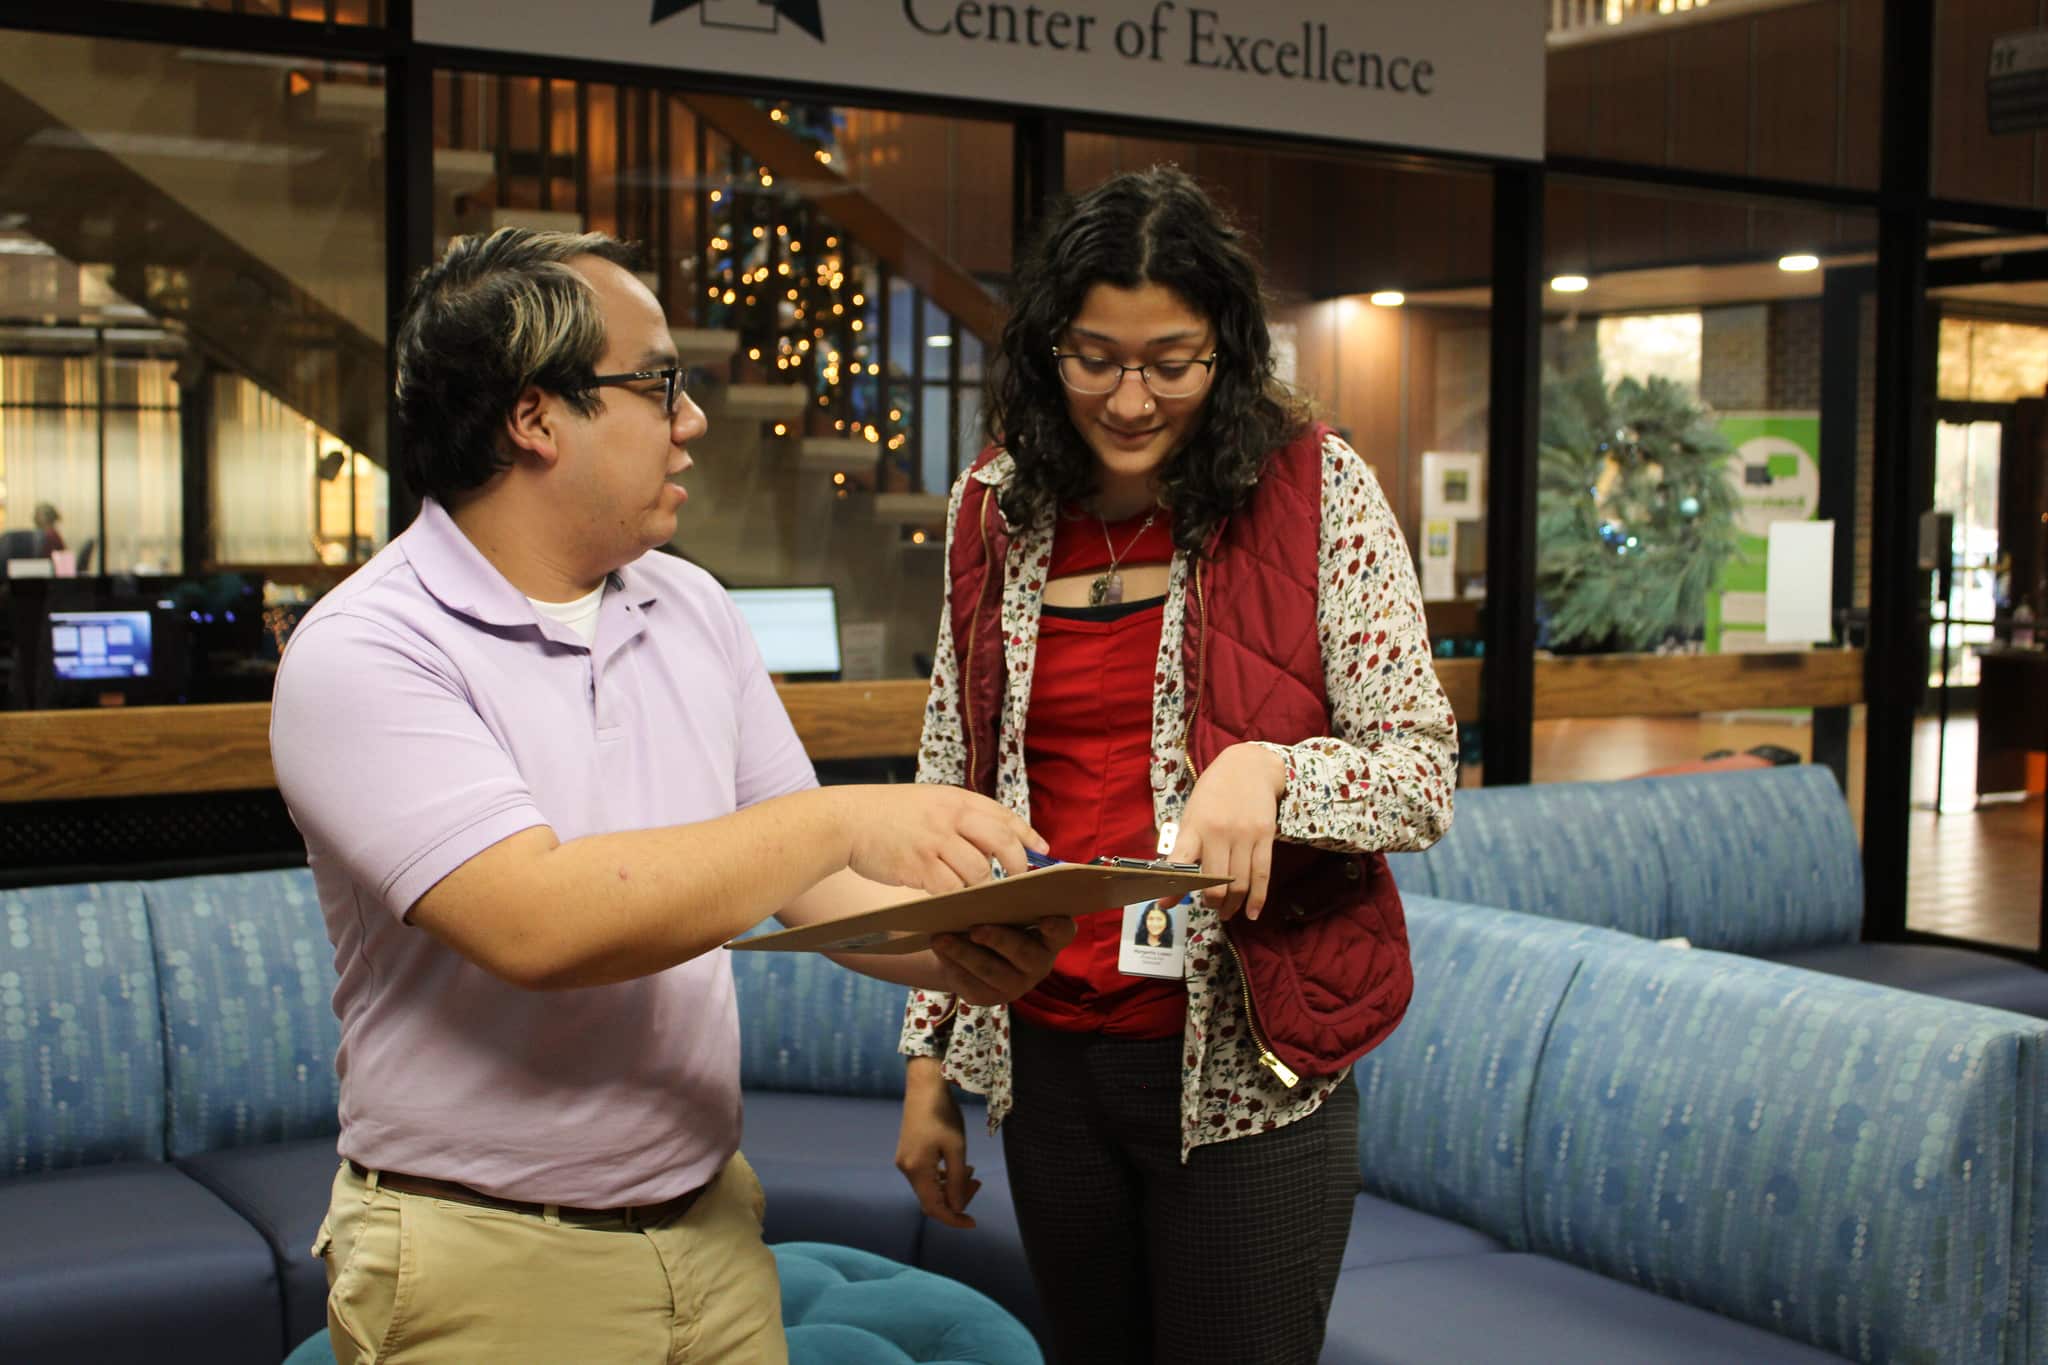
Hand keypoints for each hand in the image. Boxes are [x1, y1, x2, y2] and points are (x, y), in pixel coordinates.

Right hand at [839, 785, 1048, 895]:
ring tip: (978, 894)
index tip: (1043, 850)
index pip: (1004, 815)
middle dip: (1018, 864)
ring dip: (983, 887)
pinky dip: (957, 898)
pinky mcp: (919, 865)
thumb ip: (959, 817)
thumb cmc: (888, 815)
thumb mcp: (929, 802)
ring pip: (979, 871)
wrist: (847, 820)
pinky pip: (951, 888)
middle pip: (1002, 842)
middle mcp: (950, 816)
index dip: (1028, 834)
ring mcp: (935, 841)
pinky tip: (954, 902)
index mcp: (956, 799)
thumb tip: (994, 842)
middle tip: (1020, 880)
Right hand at [896, 1057, 980, 1228]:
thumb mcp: (956, 1148)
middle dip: (957, 1198)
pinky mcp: (908, 1152)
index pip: (934, 1209)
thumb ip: (957, 1180)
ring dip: (951, 1186)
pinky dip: (943, 1175)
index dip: (953, 1219)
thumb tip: (957, 1207)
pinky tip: (959, 1165)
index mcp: (917, 1170)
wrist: (925, 1086)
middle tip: (978, 1184)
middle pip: (932, 1198)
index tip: (973, 1223)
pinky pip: (926, 1174)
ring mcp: (905, 1160)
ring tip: (973, 1173)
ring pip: (930, 1186)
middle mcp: (906, 1169)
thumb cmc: (943, 1114)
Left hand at [929, 916, 1076, 1006]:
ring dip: (964, 953)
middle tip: (975, 928)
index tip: (1045, 919)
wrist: (973, 950)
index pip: (1063, 932)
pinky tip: (939, 949)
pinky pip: (970, 984)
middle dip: (998, 939)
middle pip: (1023, 953)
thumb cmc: (996, 918)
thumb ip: (1005, 903)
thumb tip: (982, 893)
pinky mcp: (990, 998)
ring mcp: (1016, 985)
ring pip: (990, 971)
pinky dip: (952, 965)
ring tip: (941, 938)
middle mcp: (1039, 965)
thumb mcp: (1004, 909)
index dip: (1057, 927)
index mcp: (1049, 937)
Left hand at [1164, 743, 1285, 920]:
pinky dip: (1257, 898)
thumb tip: (1176, 877)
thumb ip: (1186, 844)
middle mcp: (1219, 832)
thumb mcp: (1193, 812)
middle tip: (1211, 908)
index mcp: (1195, 826)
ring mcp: (1244, 835)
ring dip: (1232, 905)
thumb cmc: (1214, 792)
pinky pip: (1262, 874)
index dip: (1172, 887)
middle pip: (1216, 882)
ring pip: (1239, 883)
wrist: (1249, 766)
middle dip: (1212, 903)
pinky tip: (1252, 912)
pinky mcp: (1265, 836)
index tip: (1164, 904)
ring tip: (1227, 913)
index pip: (1180, 861)